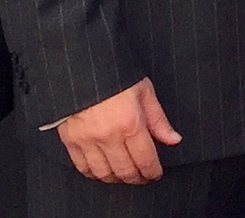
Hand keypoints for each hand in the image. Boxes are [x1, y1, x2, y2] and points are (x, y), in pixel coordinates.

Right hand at [55, 77, 181, 183]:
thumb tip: (173, 139)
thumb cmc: (116, 72)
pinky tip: (103, 171)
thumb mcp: (144, 90)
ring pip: (104, 174)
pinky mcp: (71, 141)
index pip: (145, 159)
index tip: (156, 173)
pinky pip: (83, 168)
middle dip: (137, 178)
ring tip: (125, 175)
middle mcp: (109, 136)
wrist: (83, 64)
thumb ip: (158, 119)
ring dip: (117, 179)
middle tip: (143, 177)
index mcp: (130, 123)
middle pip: (125, 171)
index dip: (152, 171)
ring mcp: (88, 141)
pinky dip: (94, 174)